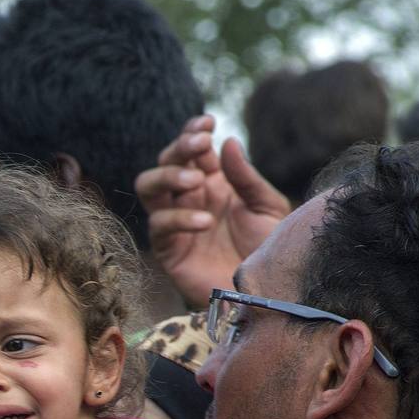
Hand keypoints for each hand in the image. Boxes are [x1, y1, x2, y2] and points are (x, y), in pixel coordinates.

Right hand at [135, 115, 290, 306]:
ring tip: (196, 180)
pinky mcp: (168, 249)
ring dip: (168, 175)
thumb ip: (246, 177)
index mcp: (214, 183)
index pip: (193, 149)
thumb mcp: (268, 207)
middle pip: (166, 161)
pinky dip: (178, 218)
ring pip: (148, 186)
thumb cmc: (270, 250)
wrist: (266, 294)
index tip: (208, 123)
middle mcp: (190, 198)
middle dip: (179, 148)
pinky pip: (159, 225)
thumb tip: (226, 142)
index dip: (194, 132)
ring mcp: (176, 222)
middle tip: (199, 145)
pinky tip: (204, 221)